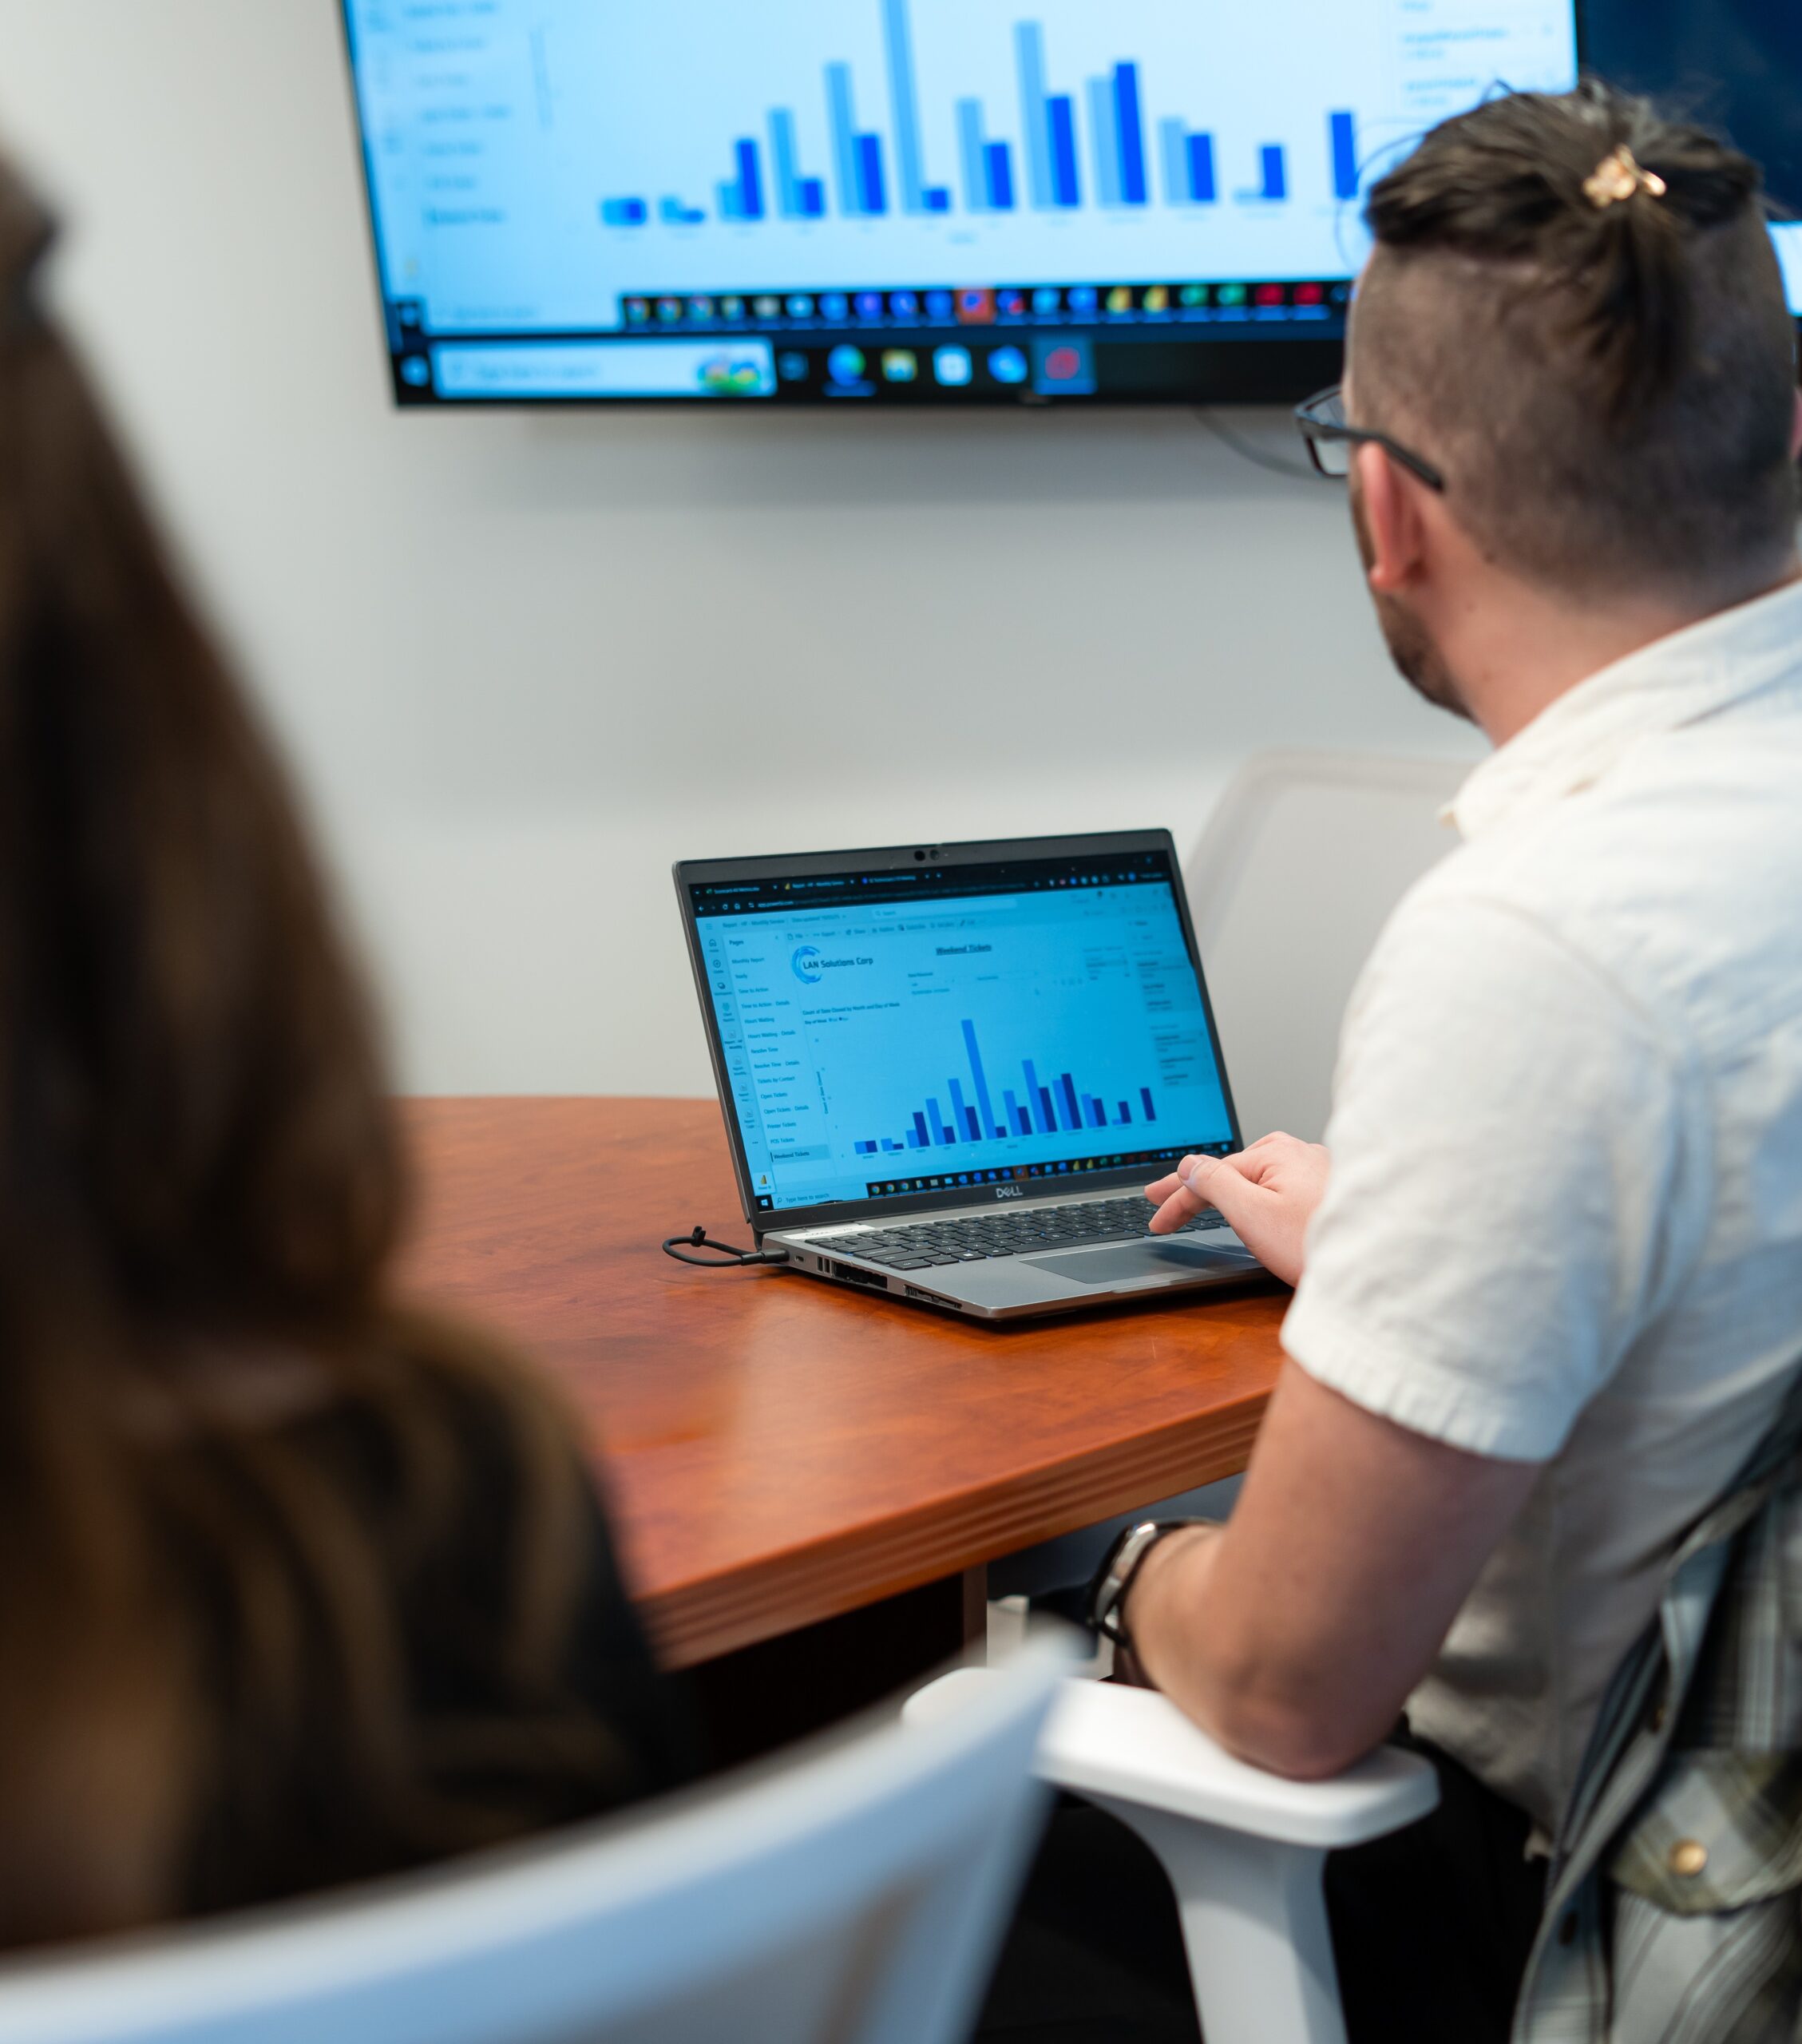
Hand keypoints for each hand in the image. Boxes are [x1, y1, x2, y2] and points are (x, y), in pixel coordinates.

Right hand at [1144, 1133, 1329, 1286]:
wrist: (1378, 1268)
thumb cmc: (1320, 1245)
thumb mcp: (1252, 1214)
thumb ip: (1215, 1184)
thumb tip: (1189, 1164)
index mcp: (1276, 1153)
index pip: (1209, 1175)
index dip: (1176, 1198)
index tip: (1155, 1217)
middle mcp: (1300, 1154)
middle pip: (1232, 1173)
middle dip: (1196, 1189)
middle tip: (1162, 1202)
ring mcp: (1319, 1172)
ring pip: (1257, 1180)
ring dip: (1227, 1192)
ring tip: (1200, 1203)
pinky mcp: (1331, 1193)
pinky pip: (1280, 1189)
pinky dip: (1256, 1198)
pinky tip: (1252, 1207)